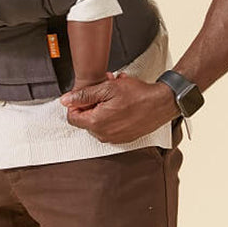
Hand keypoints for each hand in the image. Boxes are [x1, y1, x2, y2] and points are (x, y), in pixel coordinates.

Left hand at [59, 72, 177, 142]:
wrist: (161, 104)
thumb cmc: (138, 95)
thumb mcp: (108, 88)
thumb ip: (84, 95)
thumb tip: (65, 100)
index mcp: (96, 123)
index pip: (72, 117)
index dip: (77, 103)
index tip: (87, 94)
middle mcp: (103, 134)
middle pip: (86, 119)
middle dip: (92, 104)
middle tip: (104, 91)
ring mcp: (114, 138)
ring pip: (98, 122)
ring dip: (103, 108)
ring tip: (116, 96)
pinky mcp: (123, 138)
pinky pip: (110, 127)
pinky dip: (113, 115)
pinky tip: (122, 105)